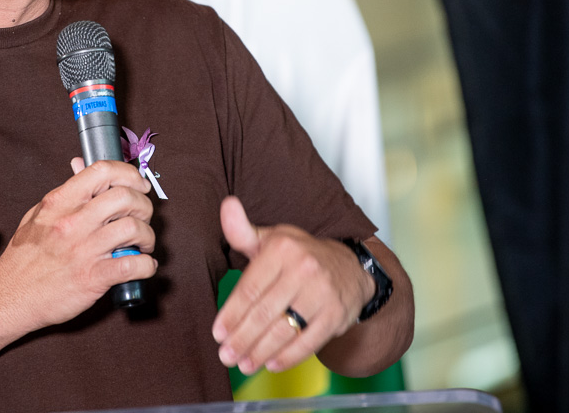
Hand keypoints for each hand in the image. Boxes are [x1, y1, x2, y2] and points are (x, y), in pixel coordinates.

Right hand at [0, 159, 156, 330]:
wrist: (8, 297)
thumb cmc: (23, 259)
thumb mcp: (37, 215)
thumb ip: (65, 192)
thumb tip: (81, 165)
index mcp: (59, 203)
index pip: (102, 171)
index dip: (129, 173)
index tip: (138, 183)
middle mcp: (72, 223)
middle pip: (125, 197)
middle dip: (143, 205)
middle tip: (142, 216)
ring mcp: (83, 250)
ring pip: (133, 228)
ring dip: (147, 236)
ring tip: (143, 244)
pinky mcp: (92, 278)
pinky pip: (132, 265)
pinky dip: (146, 265)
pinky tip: (144, 266)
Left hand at [212, 196, 374, 374]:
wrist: (351, 266)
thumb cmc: (300, 255)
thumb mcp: (272, 239)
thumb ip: (242, 230)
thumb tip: (226, 204)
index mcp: (282, 249)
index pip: (249, 288)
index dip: (231, 314)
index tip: (217, 333)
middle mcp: (304, 269)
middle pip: (264, 313)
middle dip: (241, 339)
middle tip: (225, 355)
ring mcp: (322, 294)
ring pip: (284, 331)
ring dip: (259, 352)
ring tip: (243, 363)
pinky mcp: (336, 316)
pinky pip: (308, 343)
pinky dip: (287, 357)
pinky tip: (271, 364)